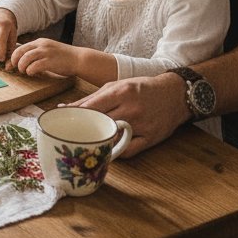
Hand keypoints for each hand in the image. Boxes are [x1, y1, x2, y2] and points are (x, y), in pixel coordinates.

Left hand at [11, 38, 79, 78]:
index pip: (21, 47)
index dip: (14, 56)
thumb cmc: (63, 57)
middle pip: (20, 51)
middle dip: (14, 61)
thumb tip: (23, 60)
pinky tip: (31, 73)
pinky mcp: (50, 61)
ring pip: (25, 58)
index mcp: (40, 42)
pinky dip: (30, 70)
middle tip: (13, 68)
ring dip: (21, 66)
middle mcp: (41, 45)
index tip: (10, 63)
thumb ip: (37, 52)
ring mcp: (46, 52)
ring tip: (23, 71)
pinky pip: (34, 66)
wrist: (79, 59)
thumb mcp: (49, 50)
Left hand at [68, 71, 188, 157]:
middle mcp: (131, 109)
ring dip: (97, 140)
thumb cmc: (141, 88)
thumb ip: (92, 98)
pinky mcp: (151, 139)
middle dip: (82, 128)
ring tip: (86, 140)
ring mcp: (142, 125)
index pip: (91, 107)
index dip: (74, 115)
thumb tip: (66, 107)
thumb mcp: (116, 86)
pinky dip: (115, 151)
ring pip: (111, 138)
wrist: (175, 94)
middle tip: (71, 131)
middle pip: (99, 123)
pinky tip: (106, 148)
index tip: (62, 119)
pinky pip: (128, 150)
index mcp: (121, 93)